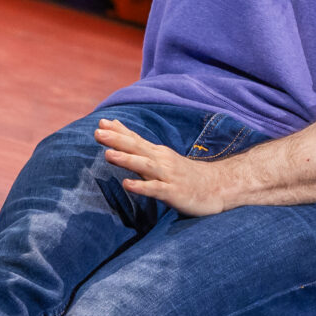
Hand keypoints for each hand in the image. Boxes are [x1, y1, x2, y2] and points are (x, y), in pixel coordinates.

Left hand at [95, 117, 235, 216]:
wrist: (218, 187)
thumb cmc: (185, 173)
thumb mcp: (162, 157)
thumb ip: (140, 147)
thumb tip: (119, 131)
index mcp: (158, 153)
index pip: (136, 139)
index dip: (118, 131)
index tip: (101, 122)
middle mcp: (162, 161)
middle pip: (137, 148)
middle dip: (117, 140)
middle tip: (97, 132)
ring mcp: (168, 176)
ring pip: (145, 166)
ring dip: (127, 159)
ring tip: (108, 154)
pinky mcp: (174, 193)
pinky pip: (155, 190)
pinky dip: (141, 187)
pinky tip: (127, 185)